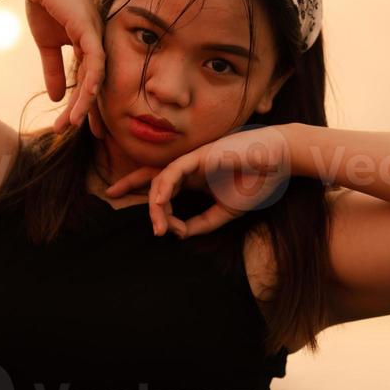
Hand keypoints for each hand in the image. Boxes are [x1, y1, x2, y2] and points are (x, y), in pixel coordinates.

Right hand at [24, 0, 105, 134]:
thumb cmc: (43, 2)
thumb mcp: (46, 44)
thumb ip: (51, 69)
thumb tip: (53, 97)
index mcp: (87, 45)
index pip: (90, 80)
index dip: (88, 104)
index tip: (84, 126)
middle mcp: (96, 42)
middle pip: (98, 83)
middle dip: (94, 110)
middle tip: (95, 135)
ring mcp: (95, 35)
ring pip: (96, 77)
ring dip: (86, 102)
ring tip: (77, 123)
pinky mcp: (89, 29)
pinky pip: (95, 60)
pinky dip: (92, 79)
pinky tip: (87, 98)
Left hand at [104, 125, 292, 237]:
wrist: (279, 162)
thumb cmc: (256, 182)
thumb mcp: (225, 212)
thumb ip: (203, 223)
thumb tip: (179, 234)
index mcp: (195, 177)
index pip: (162, 183)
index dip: (144, 193)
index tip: (142, 215)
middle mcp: (190, 166)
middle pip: (152, 175)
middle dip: (129, 183)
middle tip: (111, 194)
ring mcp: (194, 159)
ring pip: (161, 179)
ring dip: (157, 206)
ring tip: (158, 227)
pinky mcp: (200, 155)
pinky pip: (173, 172)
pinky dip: (164, 189)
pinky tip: (160, 205)